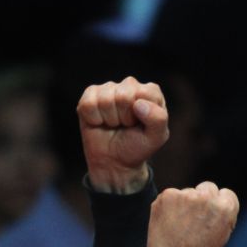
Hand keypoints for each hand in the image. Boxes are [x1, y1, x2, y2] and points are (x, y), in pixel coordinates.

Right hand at [78, 78, 168, 194]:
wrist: (114, 161)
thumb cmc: (137, 146)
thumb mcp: (157, 137)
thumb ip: (158, 119)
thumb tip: (138, 104)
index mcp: (149, 92)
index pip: (143, 93)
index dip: (139, 114)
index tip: (138, 125)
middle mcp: (129, 86)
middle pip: (123, 95)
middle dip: (122, 117)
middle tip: (123, 126)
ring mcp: (108, 89)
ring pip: (104, 99)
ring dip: (107, 118)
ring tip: (112, 124)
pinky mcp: (89, 96)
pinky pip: (88, 104)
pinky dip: (92, 118)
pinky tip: (99, 122)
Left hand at [144, 182, 236, 246]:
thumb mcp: (222, 233)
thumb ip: (221, 213)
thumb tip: (215, 199)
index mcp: (226, 206)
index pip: (224, 193)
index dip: (215, 205)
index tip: (207, 215)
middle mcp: (208, 197)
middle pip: (207, 187)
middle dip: (200, 199)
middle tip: (190, 219)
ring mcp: (187, 195)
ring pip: (187, 192)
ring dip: (182, 203)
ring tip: (177, 225)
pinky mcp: (168, 196)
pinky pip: (169, 196)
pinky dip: (166, 206)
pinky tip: (166, 222)